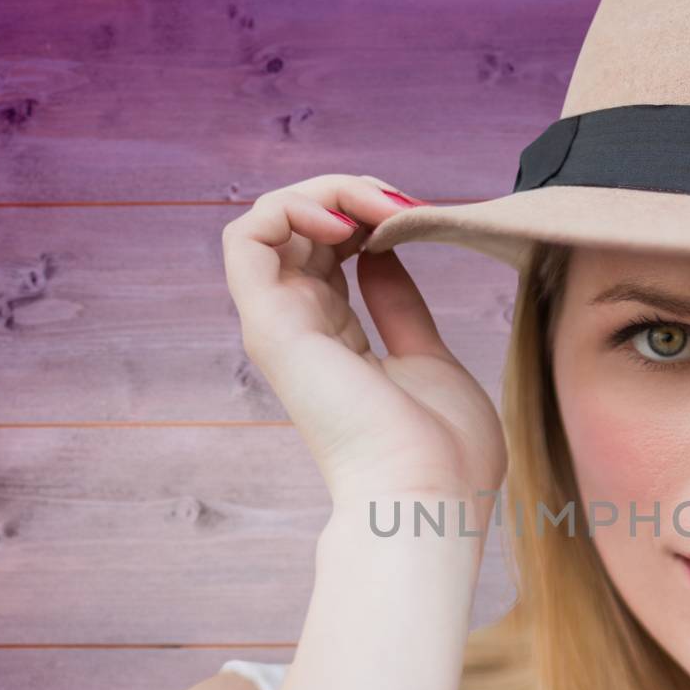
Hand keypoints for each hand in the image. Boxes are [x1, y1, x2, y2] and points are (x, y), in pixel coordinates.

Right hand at [221, 174, 506, 509]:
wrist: (426, 498)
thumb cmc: (443, 455)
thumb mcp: (428, 359)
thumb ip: (401, 308)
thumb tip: (385, 255)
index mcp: (337, 341)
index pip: (330, 252)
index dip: (371, 217)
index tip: (422, 216)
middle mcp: (300, 330)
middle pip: (299, 228)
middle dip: (352, 193)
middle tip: (406, 202)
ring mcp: (279, 326)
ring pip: (270, 220)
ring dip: (325, 191)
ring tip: (378, 205)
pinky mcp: (269, 325)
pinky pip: (247, 237)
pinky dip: (291, 206)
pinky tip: (348, 219)